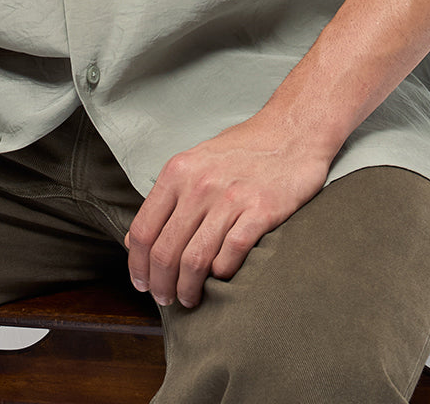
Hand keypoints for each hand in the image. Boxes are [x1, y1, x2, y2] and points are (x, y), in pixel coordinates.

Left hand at [124, 115, 329, 308]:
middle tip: (165, 299)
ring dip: (188, 289)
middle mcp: (200, 184)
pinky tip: (221, 278)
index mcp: (178, 171)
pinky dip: (222, 275)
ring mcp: (231, 198)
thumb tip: (138, 237)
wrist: (291, 131)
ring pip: (195, 260)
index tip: (142, 283)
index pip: (144, 229)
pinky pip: (231, 255)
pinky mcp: (261, 211)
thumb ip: (170, 196)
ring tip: (189, 298)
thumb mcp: (196, 161)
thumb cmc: (243, 149)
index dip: (138, 265)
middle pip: (165, 251)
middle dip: (161, 284)